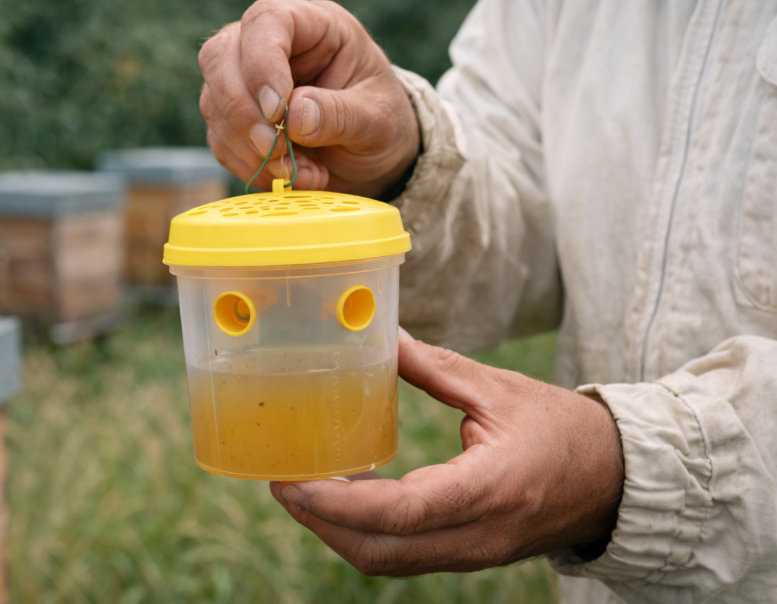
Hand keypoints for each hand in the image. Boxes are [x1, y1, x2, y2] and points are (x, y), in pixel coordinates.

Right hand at [198, 0, 419, 196]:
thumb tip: (293, 115)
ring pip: (213, 103)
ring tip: (300, 174)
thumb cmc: (383, 122)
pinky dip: (249, 166)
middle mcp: (272, 46)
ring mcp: (246, 81)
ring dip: (249, 148)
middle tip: (277, 150)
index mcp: (314, 26)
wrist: (372, 156)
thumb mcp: (378, 119)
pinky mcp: (235, 120)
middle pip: (220, 56)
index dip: (261, 62)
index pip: (267, 20)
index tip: (276, 110)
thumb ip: (341, 114)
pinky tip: (288, 178)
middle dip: (242, 112)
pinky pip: (220, 140)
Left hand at [269, 329, 623, 575]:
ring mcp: (475, 554)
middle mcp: (478, 533)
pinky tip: (346, 503)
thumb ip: (436, 367)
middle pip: (381, 552)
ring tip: (303, 492)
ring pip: (388, 563)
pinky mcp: (471, 556)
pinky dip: (366, 537)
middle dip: (322, 524)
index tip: (293, 481)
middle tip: (283, 482)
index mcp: (488, 488)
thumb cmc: (563, 429)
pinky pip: (405, 559)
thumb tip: (383, 337)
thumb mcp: (500, 389)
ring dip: (338, 535)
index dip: (338, 502)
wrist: (617, 480)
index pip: (400, 512)